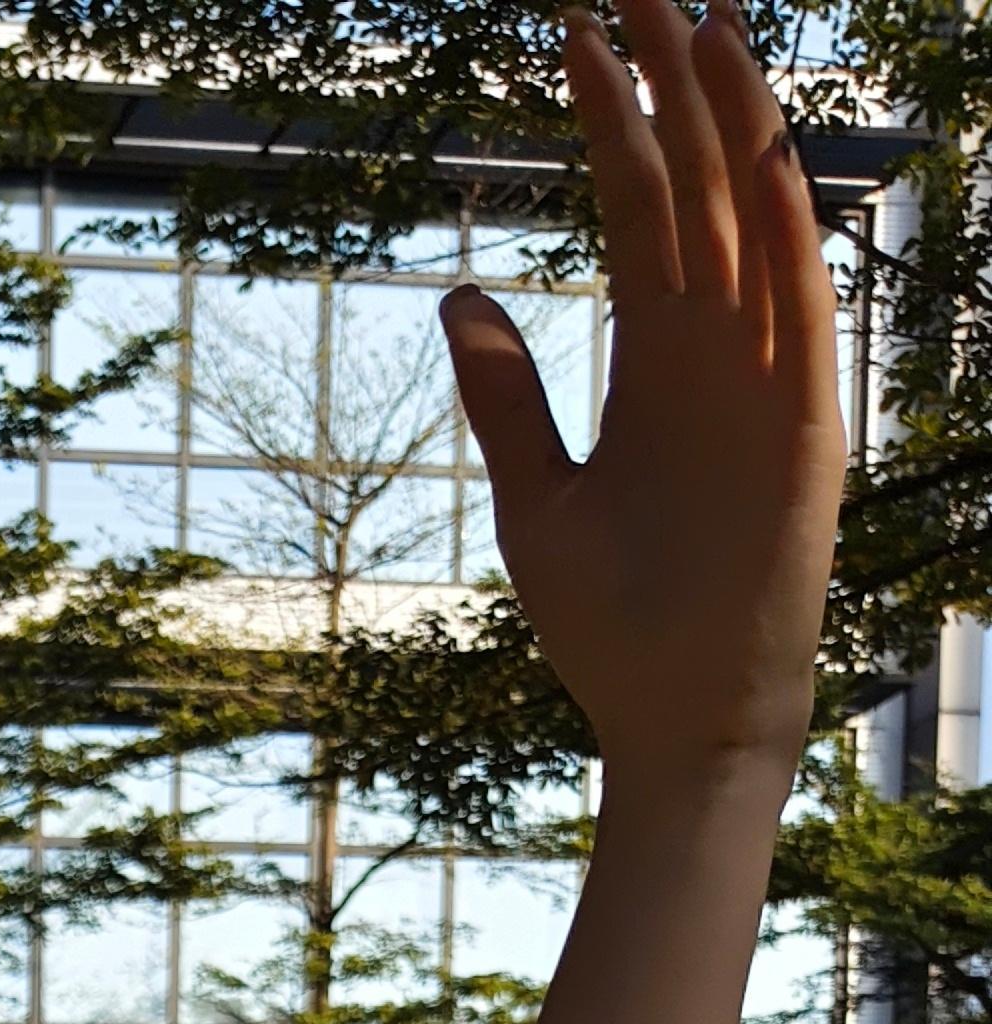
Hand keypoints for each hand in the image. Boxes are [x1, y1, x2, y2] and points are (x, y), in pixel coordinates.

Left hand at [442, 0, 843, 778]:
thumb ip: (504, 396)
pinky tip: (762, 148)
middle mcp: (713, 349)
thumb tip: (458, 293)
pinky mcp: (799, 424)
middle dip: (665, 84)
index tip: (571, 35)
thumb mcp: (534, 499)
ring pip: (751, 220)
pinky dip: (784, 229)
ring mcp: (761, 379)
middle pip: (695, 185)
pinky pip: (795, 307)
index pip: (636, 206)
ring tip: (699, 21)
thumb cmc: (609, 626)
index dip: (609, 119)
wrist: (672, 719)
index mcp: (654, 360)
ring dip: (729, 122)